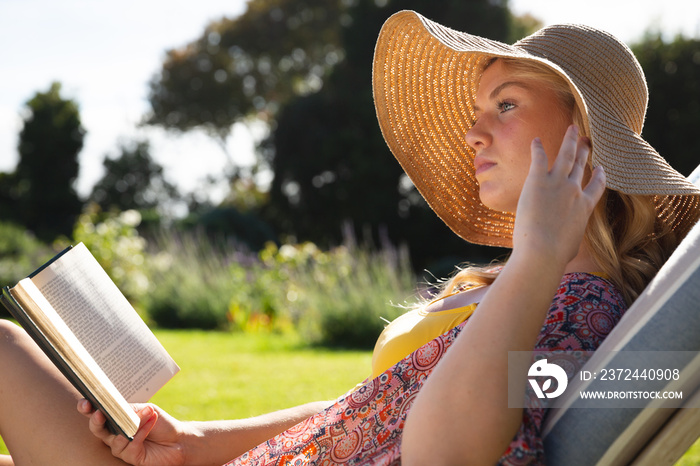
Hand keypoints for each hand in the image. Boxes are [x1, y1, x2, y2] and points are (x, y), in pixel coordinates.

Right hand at [78, 399, 187, 465]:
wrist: (179, 439)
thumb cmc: (161, 423)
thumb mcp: (146, 409)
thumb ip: (130, 409)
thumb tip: (117, 408)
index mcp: (116, 420)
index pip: (97, 413)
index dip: (88, 409)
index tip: (85, 402)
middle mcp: (115, 435)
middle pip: (97, 430)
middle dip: (95, 421)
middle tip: (99, 413)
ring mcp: (122, 447)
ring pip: (116, 438)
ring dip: (134, 423)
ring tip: (148, 413)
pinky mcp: (131, 457)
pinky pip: (131, 445)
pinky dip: (142, 432)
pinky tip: (151, 423)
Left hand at [512, 125, 605, 267]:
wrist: (543, 250)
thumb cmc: (556, 254)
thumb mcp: (571, 245)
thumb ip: (571, 238)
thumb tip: (566, 247)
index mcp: (585, 206)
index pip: (596, 185)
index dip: (599, 174)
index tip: (600, 167)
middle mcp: (575, 190)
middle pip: (581, 165)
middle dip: (584, 151)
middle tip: (586, 140)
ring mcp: (557, 183)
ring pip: (565, 155)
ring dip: (569, 141)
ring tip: (572, 129)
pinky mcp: (538, 181)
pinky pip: (539, 158)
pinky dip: (537, 148)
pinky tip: (535, 140)